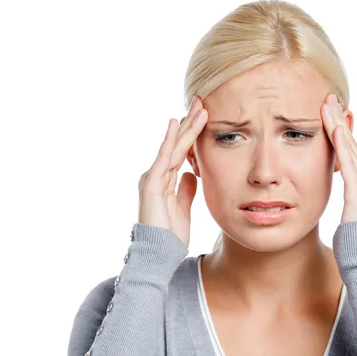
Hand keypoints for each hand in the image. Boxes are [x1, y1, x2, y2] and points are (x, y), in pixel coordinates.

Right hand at [138, 96, 207, 246]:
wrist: (160, 253)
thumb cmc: (170, 234)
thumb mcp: (183, 208)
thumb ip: (186, 190)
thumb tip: (191, 174)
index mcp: (164, 180)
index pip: (181, 152)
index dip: (192, 134)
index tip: (204, 117)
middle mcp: (157, 175)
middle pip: (177, 144)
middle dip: (190, 123)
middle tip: (202, 102)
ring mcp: (153, 177)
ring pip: (173, 146)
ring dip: (185, 126)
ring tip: (197, 107)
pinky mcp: (152, 183)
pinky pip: (164, 157)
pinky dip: (170, 140)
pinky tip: (176, 123)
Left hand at [321, 93, 356, 223]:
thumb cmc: (351, 237)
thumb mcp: (346, 208)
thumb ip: (344, 191)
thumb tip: (336, 181)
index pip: (349, 148)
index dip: (338, 128)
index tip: (328, 110)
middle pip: (351, 142)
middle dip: (338, 119)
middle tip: (328, 98)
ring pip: (350, 148)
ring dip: (339, 125)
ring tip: (329, 106)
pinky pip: (349, 165)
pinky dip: (343, 147)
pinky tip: (335, 131)